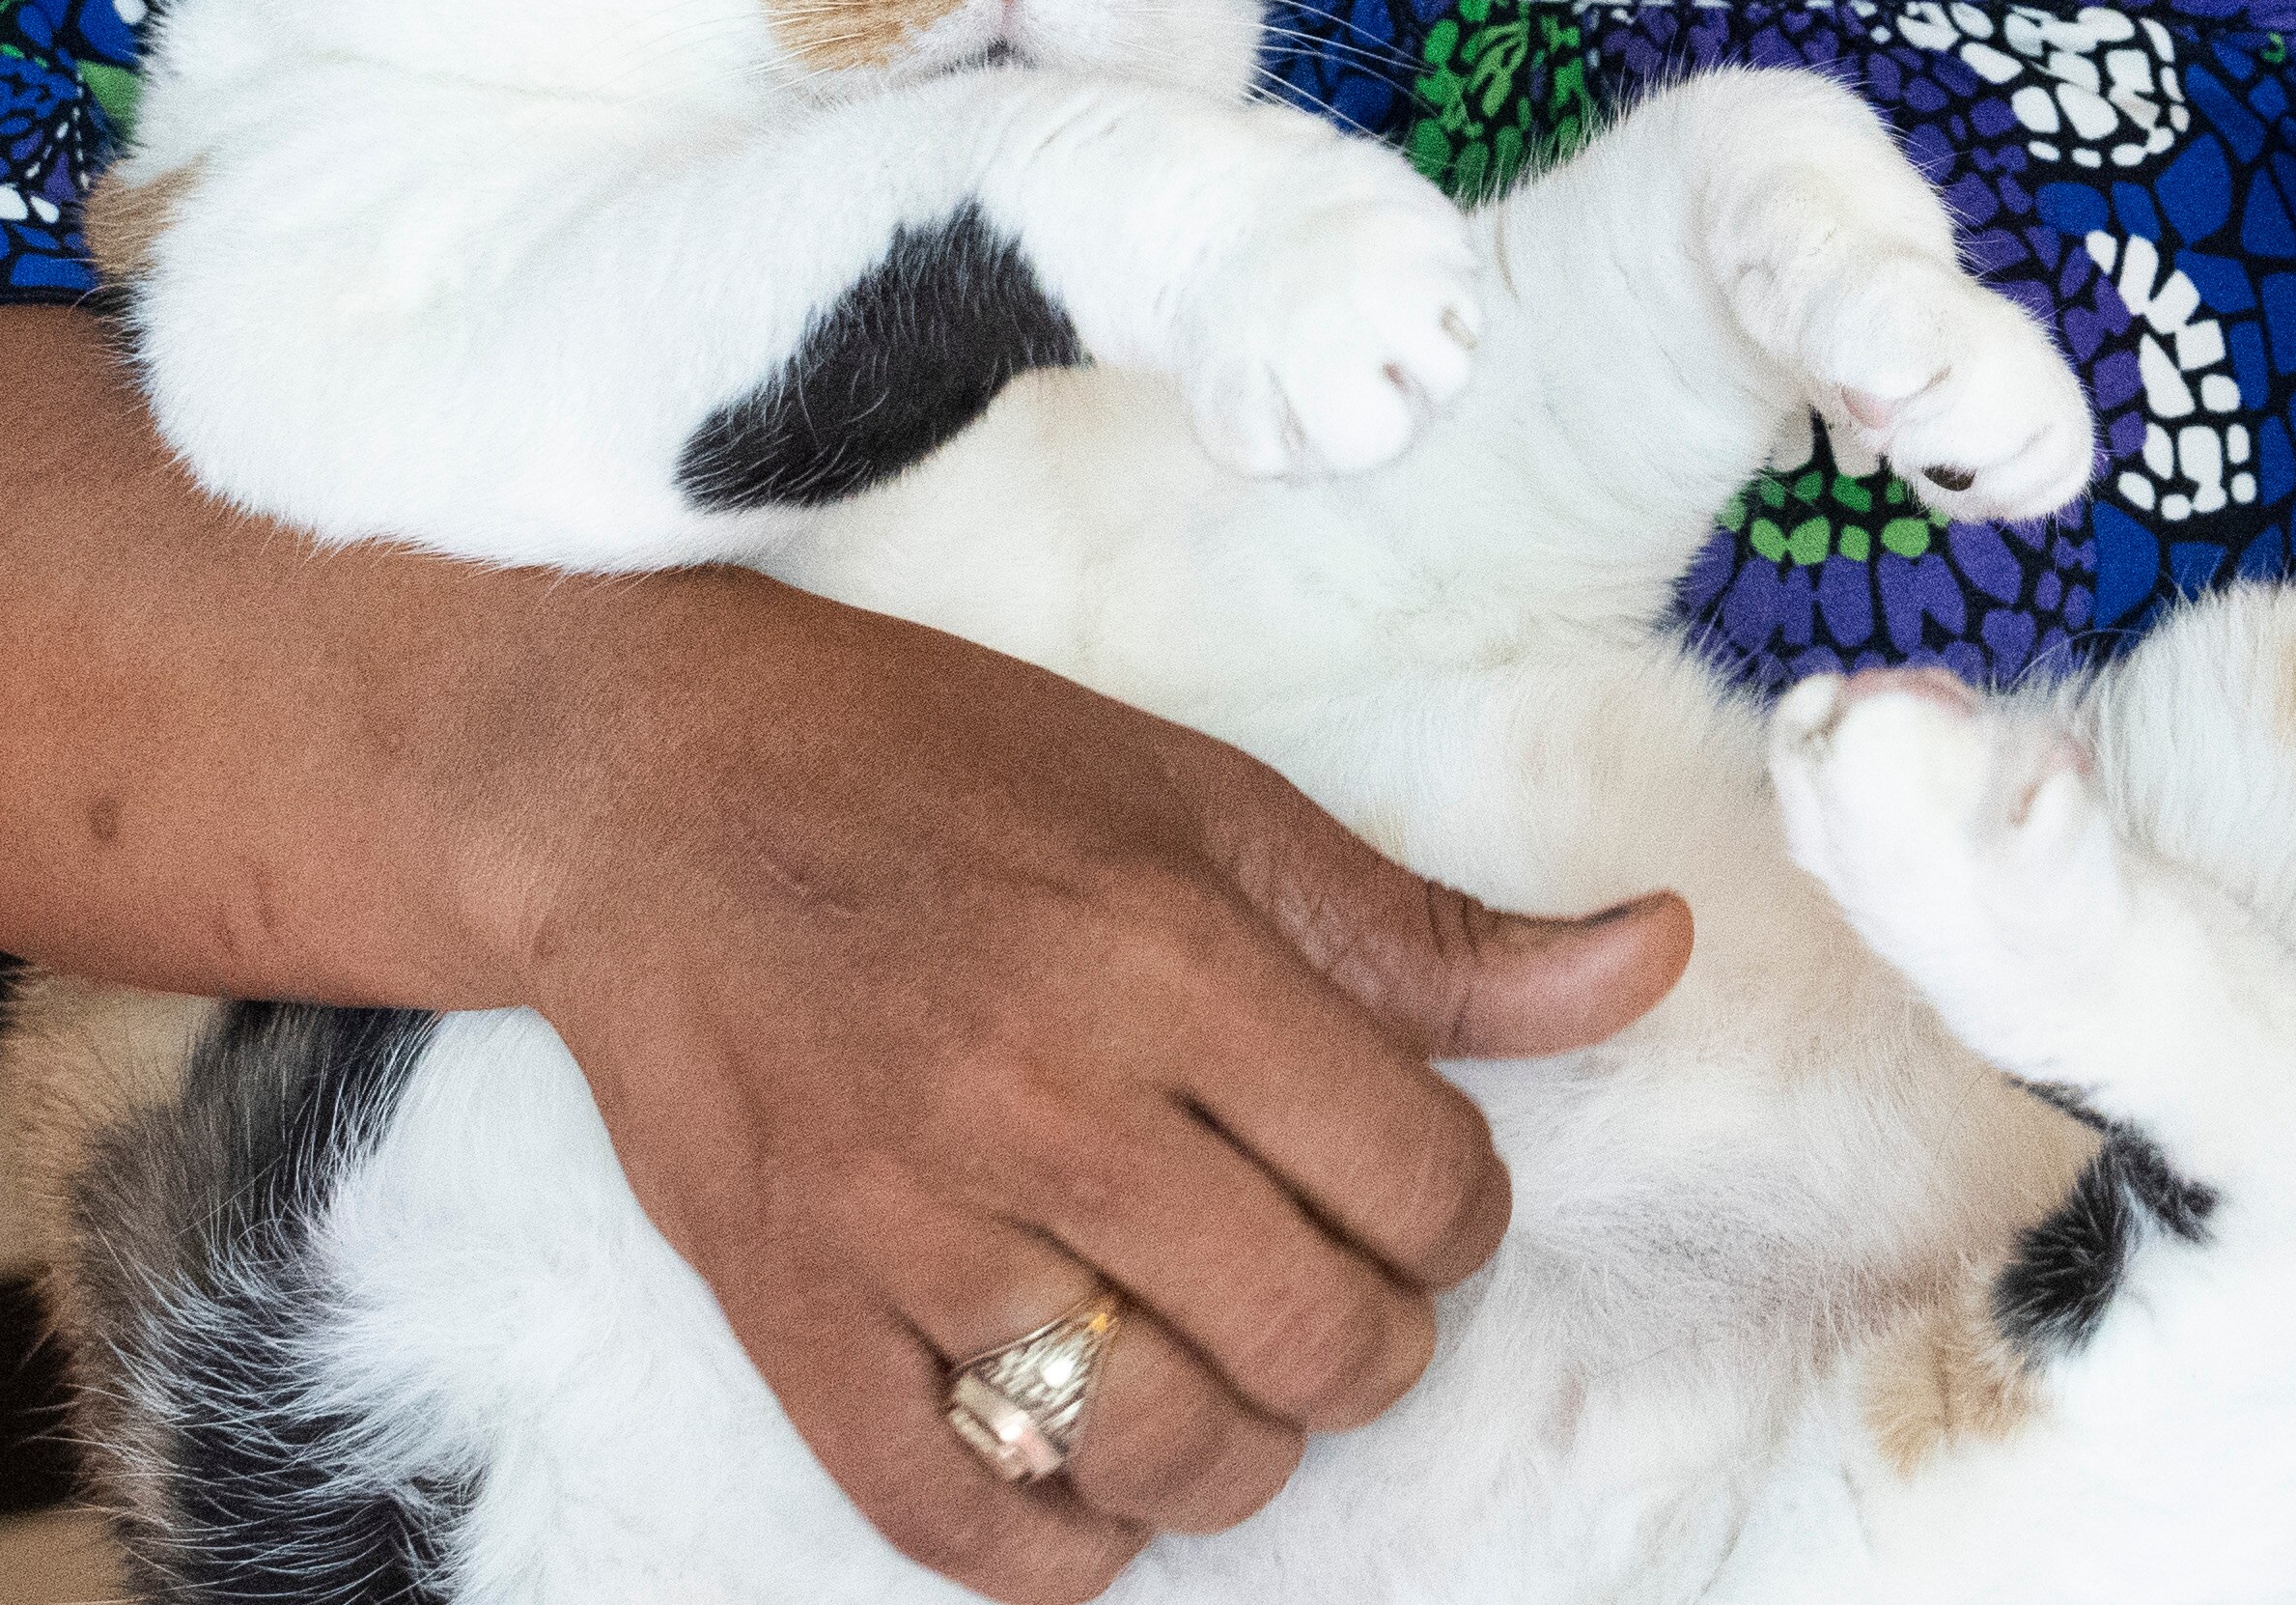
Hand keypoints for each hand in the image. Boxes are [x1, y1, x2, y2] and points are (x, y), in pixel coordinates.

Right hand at [506, 573, 1690, 1602]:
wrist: (642, 786)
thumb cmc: (936, 769)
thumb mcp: (1203, 802)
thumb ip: (1426, 932)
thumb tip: (1653, 960)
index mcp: (1166, 957)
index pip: (1422, 1183)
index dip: (1452, 1209)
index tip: (1402, 1179)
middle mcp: (1043, 1102)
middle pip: (1315, 1337)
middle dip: (1369, 1340)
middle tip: (1326, 1282)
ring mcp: (905, 1222)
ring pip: (1165, 1450)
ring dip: (1240, 1447)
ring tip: (1219, 1366)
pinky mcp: (790, 1310)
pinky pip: (962, 1524)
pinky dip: (1060, 1544)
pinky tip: (1091, 1469)